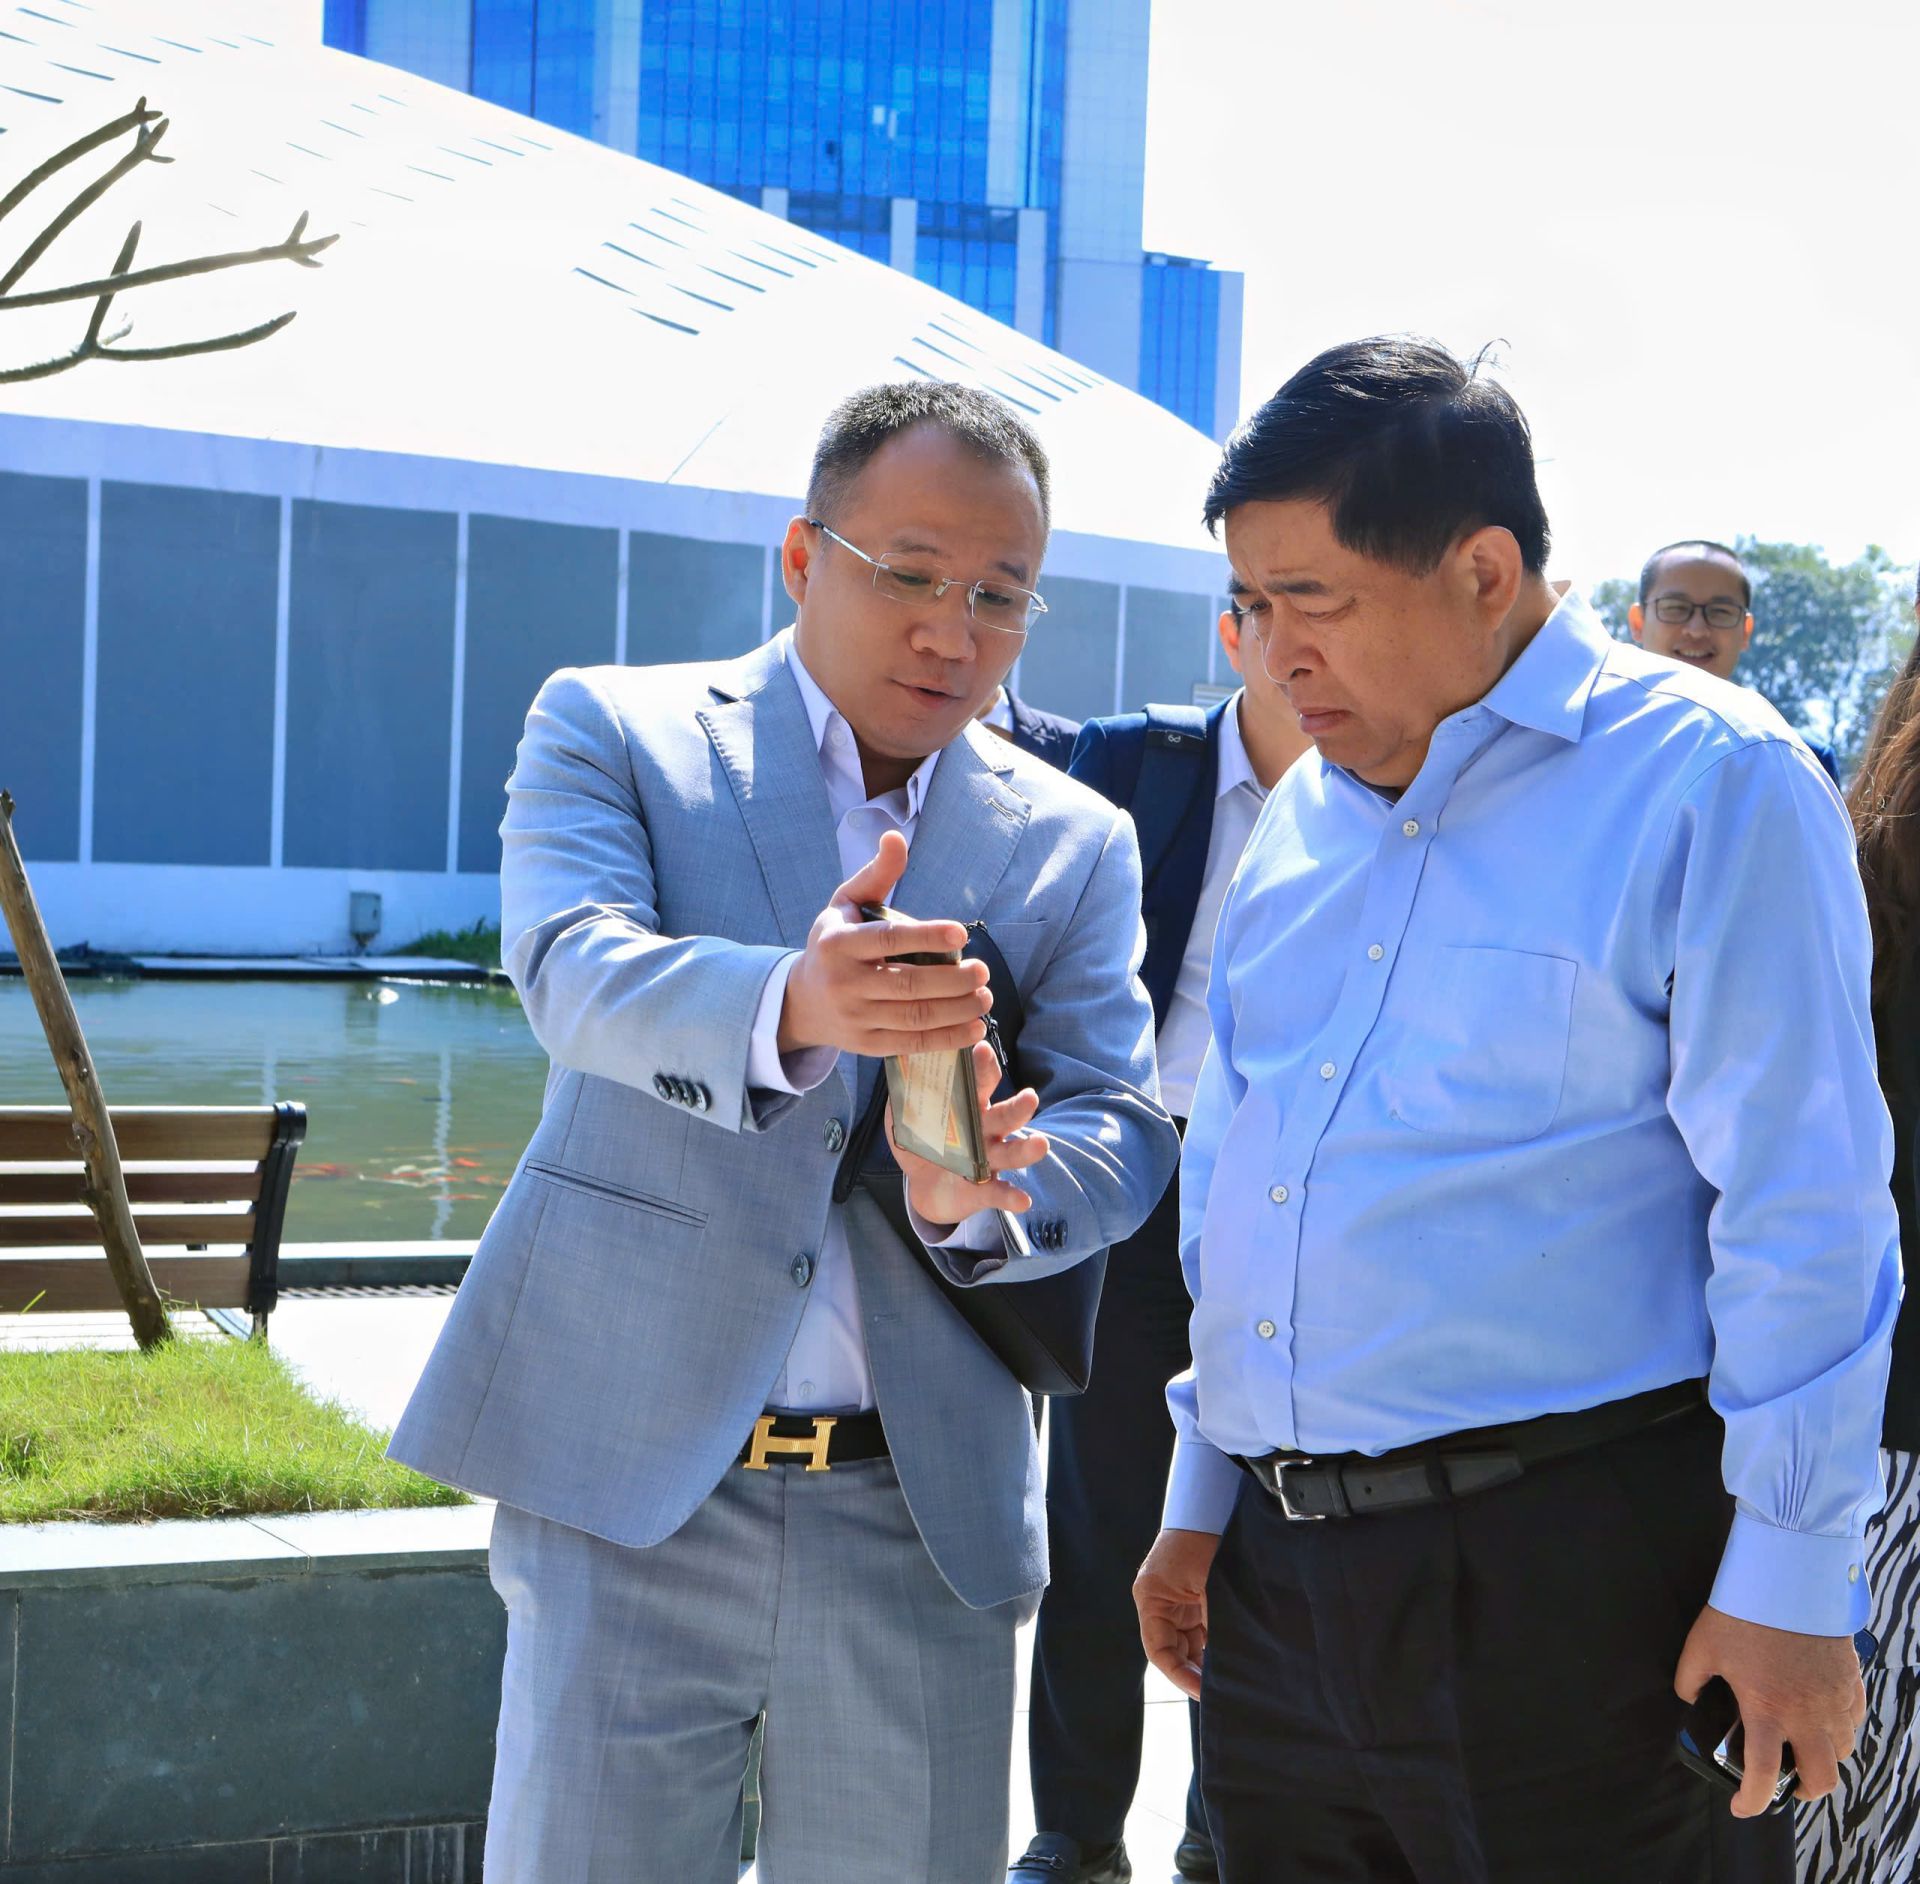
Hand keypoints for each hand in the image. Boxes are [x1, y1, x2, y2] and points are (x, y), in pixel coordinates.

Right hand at [778, 830, 991, 1057]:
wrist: (802, 1000)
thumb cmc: (834, 942)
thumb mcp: (846, 903)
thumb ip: (877, 874)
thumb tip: (895, 837)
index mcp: (839, 944)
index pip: (887, 939)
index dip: (926, 936)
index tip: (962, 932)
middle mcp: (844, 983)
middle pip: (908, 985)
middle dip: (953, 980)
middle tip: (983, 971)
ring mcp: (854, 1018)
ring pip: (914, 1018)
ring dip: (956, 1010)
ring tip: (984, 998)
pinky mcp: (866, 1045)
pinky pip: (911, 1043)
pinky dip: (947, 1039)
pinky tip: (973, 1028)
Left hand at [886, 1039, 1048, 1225]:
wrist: (926, 1187)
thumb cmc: (923, 1142)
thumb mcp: (906, 1120)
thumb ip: (903, 1098)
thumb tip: (898, 1073)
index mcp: (968, 1107)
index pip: (980, 1082)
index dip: (983, 1067)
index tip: (982, 1049)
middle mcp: (985, 1131)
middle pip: (1004, 1116)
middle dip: (1018, 1107)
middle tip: (1030, 1097)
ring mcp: (988, 1161)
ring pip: (1009, 1153)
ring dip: (1025, 1150)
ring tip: (1040, 1144)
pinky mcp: (985, 1190)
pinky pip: (1000, 1193)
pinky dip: (1011, 1196)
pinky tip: (1023, 1200)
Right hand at [1134, 1527, 1218, 1700]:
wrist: (1213, 1506)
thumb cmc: (1205, 1541)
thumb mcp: (1211, 1588)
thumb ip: (1216, 1625)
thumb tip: (1232, 1663)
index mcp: (1152, 1598)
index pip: (1159, 1651)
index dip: (1180, 1676)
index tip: (1204, 1693)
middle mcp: (1160, 1603)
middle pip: (1175, 1650)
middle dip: (1197, 1671)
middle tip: (1222, 1692)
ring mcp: (1178, 1600)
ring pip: (1191, 1643)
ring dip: (1209, 1660)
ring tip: (1231, 1679)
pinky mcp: (1195, 1596)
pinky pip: (1203, 1630)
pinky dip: (1216, 1644)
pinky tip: (1234, 1658)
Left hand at [1674, 1605, 1866, 1815]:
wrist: (1787, 1579)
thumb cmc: (1744, 1613)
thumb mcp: (1702, 1646)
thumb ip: (1691, 1679)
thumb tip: (1689, 1697)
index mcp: (1767, 1711)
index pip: (1762, 1774)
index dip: (1751, 1800)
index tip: (1741, 1807)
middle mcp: (1807, 1715)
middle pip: (1820, 1777)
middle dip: (1802, 1790)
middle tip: (1784, 1783)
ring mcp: (1835, 1699)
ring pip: (1843, 1750)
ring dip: (1824, 1758)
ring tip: (1803, 1747)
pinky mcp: (1851, 1680)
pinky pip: (1854, 1718)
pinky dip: (1841, 1728)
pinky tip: (1822, 1716)